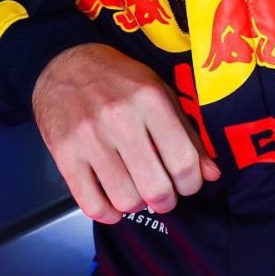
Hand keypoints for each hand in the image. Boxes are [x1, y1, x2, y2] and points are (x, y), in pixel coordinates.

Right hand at [31, 43, 218, 222]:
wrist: (63, 62)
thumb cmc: (116, 78)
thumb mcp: (158, 90)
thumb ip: (187, 132)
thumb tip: (211, 174)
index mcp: (149, 98)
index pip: (184, 162)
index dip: (191, 183)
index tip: (185, 182)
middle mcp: (119, 117)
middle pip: (156, 189)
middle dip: (165, 200)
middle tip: (161, 192)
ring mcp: (89, 136)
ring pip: (126, 201)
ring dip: (136, 204)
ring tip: (135, 189)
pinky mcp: (64, 152)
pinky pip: (92, 204)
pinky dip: (107, 213)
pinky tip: (111, 198)